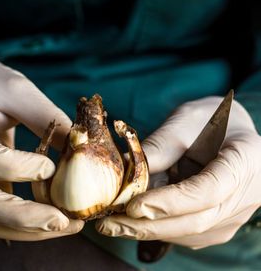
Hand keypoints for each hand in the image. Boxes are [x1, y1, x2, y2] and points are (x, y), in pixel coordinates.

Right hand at [0, 57, 83, 240]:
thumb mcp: (16, 88)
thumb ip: (45, 117)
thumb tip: (82, 148)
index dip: (12, 166)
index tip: (49, 168)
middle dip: (22, 217)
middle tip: (64, 221)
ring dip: (26, 229)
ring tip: (66, 225)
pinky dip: (22, 224)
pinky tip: (52, 220)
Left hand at [96, 96, 260, 248]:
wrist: (232, 133)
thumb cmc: (209, 120)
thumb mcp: (186, 120)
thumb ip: (161, 144)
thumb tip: (125, 167)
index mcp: (244, 161)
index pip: (207, 191)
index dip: (169, 202)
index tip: (133, 206)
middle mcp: (245, 196)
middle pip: (195, 221)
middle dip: (148, 225)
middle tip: (109, 224)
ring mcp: (232, 216)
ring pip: (187, 233)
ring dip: (147, 230)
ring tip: (112, 223)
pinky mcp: (218, 225)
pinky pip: (185, 233)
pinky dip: (156, 228)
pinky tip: (131, 221)